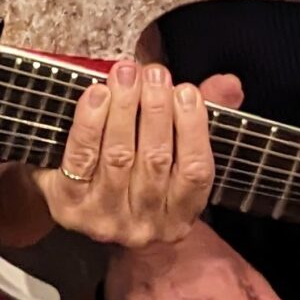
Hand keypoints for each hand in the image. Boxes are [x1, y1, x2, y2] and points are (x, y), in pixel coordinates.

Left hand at [36, 61, 223, 247]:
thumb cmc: (133, 169)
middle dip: (156, 111)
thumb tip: (229, 84)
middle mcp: (145, 226)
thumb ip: (200, 117)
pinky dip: (90, 123)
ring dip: (124, 109)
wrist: (74, 202)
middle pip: (156, 161)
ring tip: (126, 75)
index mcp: (178, 215)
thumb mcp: (171, 150)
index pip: (196, 172)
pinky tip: (97, 94)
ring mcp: (105, 219)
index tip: (186, 90)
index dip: (193, 128)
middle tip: (154, 74)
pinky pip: (82, 158)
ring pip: (120, 157)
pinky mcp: (70, 206)